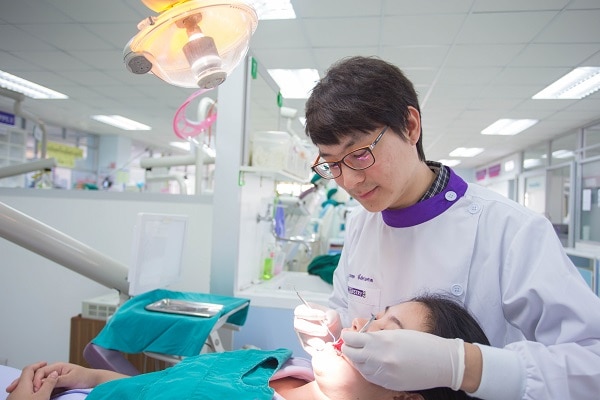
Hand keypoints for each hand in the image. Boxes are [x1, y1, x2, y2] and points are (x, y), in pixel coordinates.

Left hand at [6, 362, 57, 399]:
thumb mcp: (42, 397)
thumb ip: (49, 384)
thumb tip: (53, 373)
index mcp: (22, 385)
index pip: (29, 369)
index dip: (38, 364)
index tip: (45, 363)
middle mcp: (16, 391)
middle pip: (25, 378)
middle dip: (35, 374)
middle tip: (44, 374)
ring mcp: (13, 399)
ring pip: (23, 387)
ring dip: (32, 384)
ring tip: (42, 386)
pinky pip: (21, 395)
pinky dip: (29, 392)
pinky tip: (34, 397)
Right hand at [6, 362, 101, 393]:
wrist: (94, 380)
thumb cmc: (85, 377)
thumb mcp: (71, 378)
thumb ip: (58, 380)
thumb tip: (45, 382)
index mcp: (58, 366)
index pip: (41, 371)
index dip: (36, 380)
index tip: (34, 389)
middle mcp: (55, 370)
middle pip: (36, 375)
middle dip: (25, 380)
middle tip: (13, 387)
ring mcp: (54, 377)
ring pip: (38, 381)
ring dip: (29, 385)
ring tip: (18, 391)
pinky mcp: (55, 384)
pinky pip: (43, 386)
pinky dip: (36, 389)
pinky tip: (30, 393)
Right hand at [294, 303, 341, 353]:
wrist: (334, 331)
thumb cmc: (330, 319)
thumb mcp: (333, 314)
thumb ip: (330, 316)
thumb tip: (327, 323)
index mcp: (303, 311)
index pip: (300, 311)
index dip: (310, 313)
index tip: (323, 316)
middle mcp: (299, 322)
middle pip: (299, 325)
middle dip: (312, 328)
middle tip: (325, 331)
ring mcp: (301, 334)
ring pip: (303, 338)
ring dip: (314, 340)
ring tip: (324, 343)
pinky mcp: (305, 345)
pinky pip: (307, 348)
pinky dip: (315, 349)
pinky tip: (323, 349)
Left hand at [341, 329, 464, 390]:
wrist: (440, 362)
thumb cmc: (421, 343)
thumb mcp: (395, 334)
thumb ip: (376, 337)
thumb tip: (360, 338)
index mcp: (380, 341)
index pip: (351, 339)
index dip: (347, 336)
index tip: (348, 335)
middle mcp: (378, 358)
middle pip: (350, 354)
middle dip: (349, 348)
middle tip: (352, 344)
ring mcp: (382, 373)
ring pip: (359, 367)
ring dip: (358, 359)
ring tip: (364, 354)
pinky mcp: (388, 384)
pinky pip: (370, 376)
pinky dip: (368, 369)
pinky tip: (373, 364)